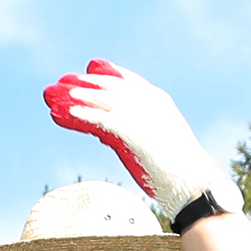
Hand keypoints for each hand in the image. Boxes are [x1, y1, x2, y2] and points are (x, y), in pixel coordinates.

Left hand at [43, 59, 243, 222]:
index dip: (109, 75)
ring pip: (103, 99)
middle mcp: (149, 102)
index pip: (130, 82)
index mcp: (159, 102)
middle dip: (86, 83)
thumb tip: (116, 135)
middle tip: (64, 81)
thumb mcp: (159, 144)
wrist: (193, 183)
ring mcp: (141, 115)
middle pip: (111, 87)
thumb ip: (138, 132)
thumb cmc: (180, 172)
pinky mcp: (132, 131)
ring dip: (79, 95)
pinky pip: (101, 119)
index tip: (92, 68)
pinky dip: (83, 114)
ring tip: (58, 93)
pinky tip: (67, 113)